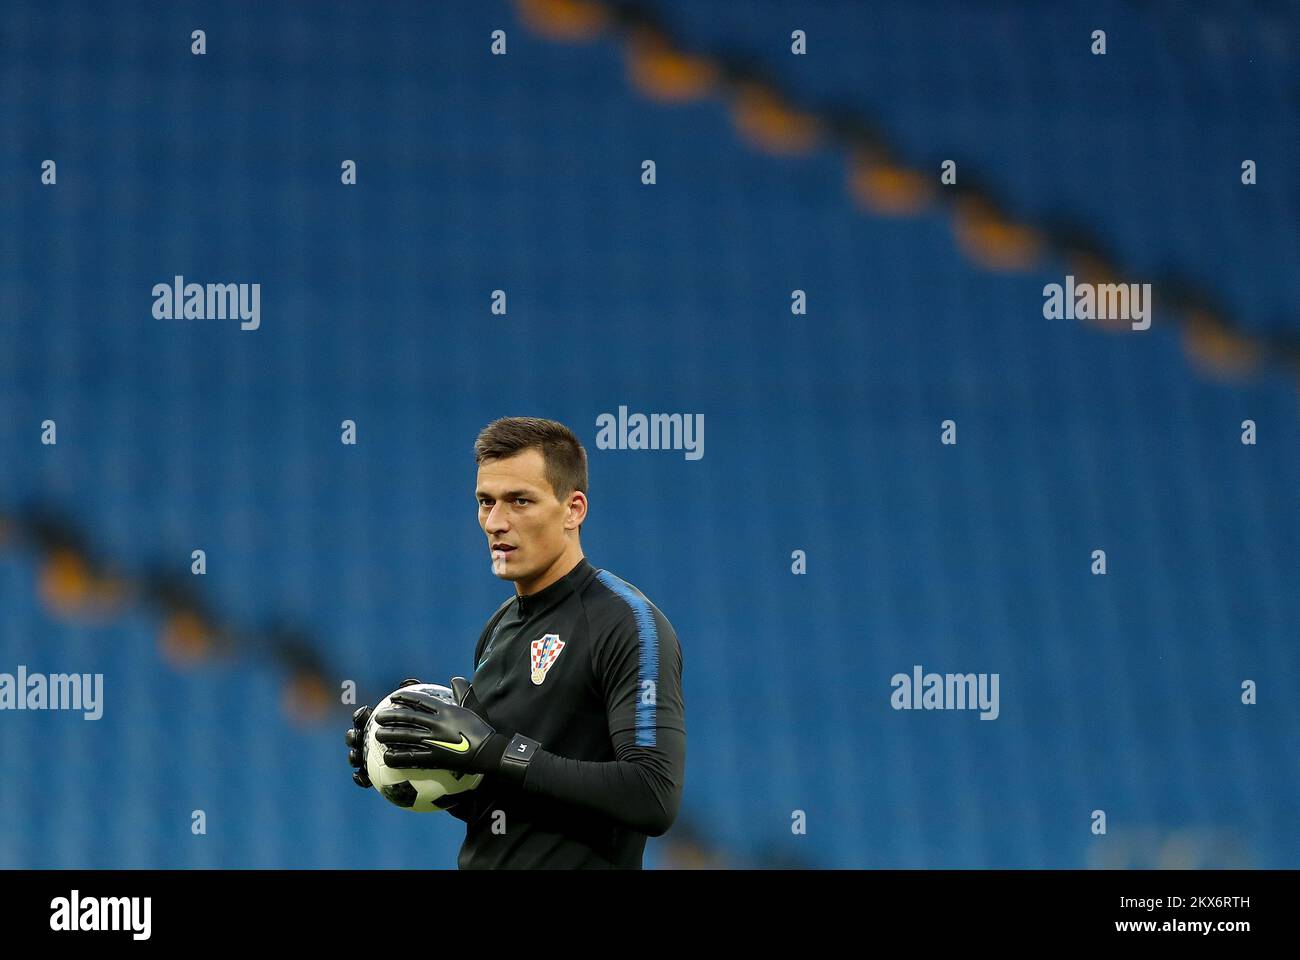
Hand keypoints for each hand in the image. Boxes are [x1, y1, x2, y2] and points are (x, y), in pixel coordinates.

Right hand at [344, 678, 421, 787]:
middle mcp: (370, 740)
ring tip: (355, 757)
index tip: (364, 713)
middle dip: (351, 736)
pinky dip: (361, 778)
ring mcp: (371, 758)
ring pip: (356, 757)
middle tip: (354, 736)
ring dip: (352, 756)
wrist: (430, 753)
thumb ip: (413, 696)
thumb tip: (409, 681)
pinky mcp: (374, 776)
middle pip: (355, 737)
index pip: (364, 717)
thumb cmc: (423, 730)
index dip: (360, 715)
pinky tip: (363, 779)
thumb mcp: (422, 712)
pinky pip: (364, 778)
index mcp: (378, 724)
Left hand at [374, 677, 510, 774]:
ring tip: (377, 735)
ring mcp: (435, 740)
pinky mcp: (436, 757)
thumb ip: (462, 691)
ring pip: (406, 736)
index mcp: (446, 709)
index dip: (404, 698)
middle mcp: (438, 723)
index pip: (421, 700)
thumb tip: (455, 678)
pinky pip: (413, 757)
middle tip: (378, 717)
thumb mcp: (473, 706)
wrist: (489, 751)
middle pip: (408, 717)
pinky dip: (399, 756)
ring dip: (390, 735)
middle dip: (391, 716)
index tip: (392, 698)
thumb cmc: (482, 729)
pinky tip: (388, 758)